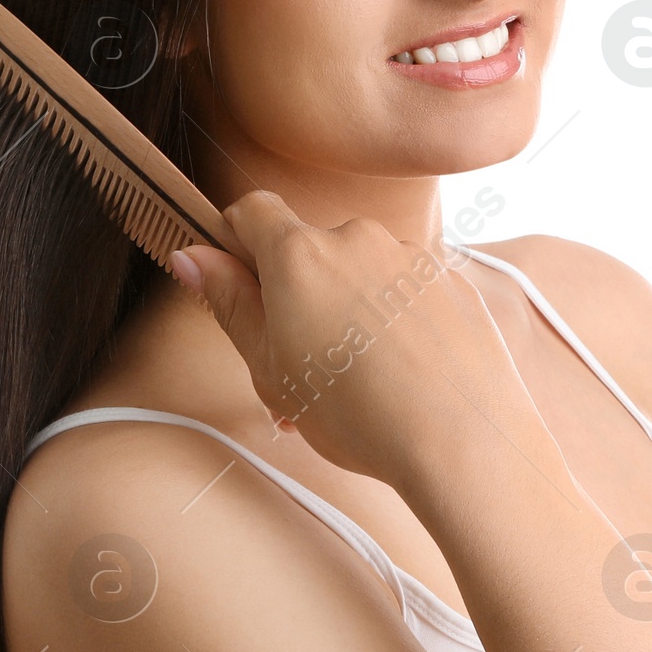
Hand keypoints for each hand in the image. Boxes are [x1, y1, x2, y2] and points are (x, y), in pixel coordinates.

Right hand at [168, 191, 540, 486]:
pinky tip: (401, 378)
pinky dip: (396, 323)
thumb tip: (191, 255)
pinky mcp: (453, 283)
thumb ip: (229, 302)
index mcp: (299, 254)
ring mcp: (411, 258)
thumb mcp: (269, 366)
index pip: (253, 211)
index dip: (237, 240)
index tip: (236, 278)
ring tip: (354, 388)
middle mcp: (357, 238)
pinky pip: (408, 292)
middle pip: (310, 250)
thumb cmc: (357, 412)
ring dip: (348, 313)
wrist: (460, 439)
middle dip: (298, 296)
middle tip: (297, 368)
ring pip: (362, 274)